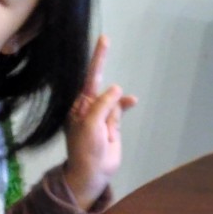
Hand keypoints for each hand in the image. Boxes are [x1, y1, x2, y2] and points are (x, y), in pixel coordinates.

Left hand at [64, 35, 136, 210]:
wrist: (92, 173)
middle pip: (98, 83)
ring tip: (107, 132)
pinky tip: (133, 101)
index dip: (96, 60)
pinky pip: (120, 109)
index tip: (103, 41)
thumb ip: (102, 104)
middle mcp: (89, 108)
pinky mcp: (112, 125)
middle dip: (100, 66)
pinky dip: (125, 105)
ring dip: (116, 103)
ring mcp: (102, 116)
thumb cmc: (86, 148)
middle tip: (105, 41)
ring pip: (113, 99)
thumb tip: (115, 88)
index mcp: (79, 106)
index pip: (88, 79)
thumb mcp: (90, 124)